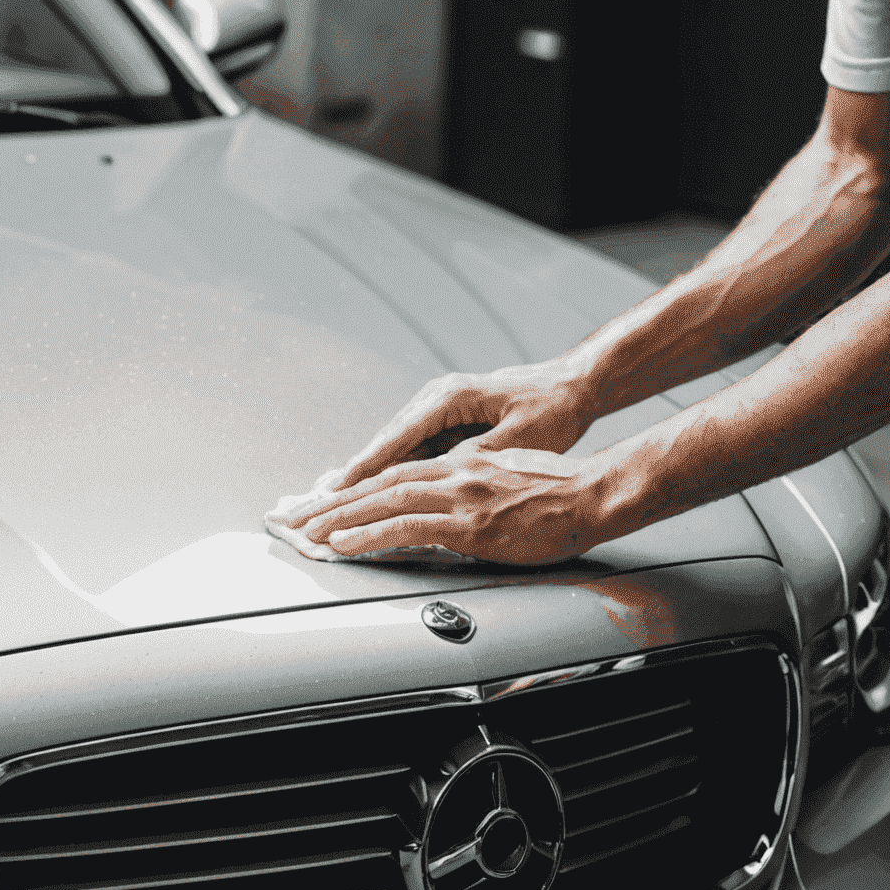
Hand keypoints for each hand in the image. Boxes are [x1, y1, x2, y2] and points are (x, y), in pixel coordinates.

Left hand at [272, 448, 606, 564]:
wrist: (595, 493)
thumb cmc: (561, 492)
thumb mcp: (507, 483)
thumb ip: (472, 494)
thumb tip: (449, 513)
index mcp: (459, 465)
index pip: (393, 474)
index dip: (354, 488)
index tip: (323, 502)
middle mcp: (452, 473)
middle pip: (377, 484)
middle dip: (331, 502)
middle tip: (294, 517)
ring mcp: (458, 496)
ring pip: (382, 501)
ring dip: (338, 517)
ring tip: (305, 531)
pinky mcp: (469, 522)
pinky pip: (407, 526)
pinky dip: (369, 533)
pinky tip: (345, 542)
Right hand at [335, 361, 598, 488]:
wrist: (572, 385)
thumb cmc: (551, 406)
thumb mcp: (516, 439)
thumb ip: (474, 459)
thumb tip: (437, 481)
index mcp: (448, 398)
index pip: (394, 440)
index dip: (362, 471)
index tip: (334, 494)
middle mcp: (437, 399)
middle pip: (384, 444)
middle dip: (350, 477)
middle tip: (317, 503)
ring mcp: (440, 408)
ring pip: (394, 448)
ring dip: (366, 476)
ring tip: (332, 503)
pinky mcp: (449, 421)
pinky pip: (412, 450)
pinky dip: (391, 471)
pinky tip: (372, 492)